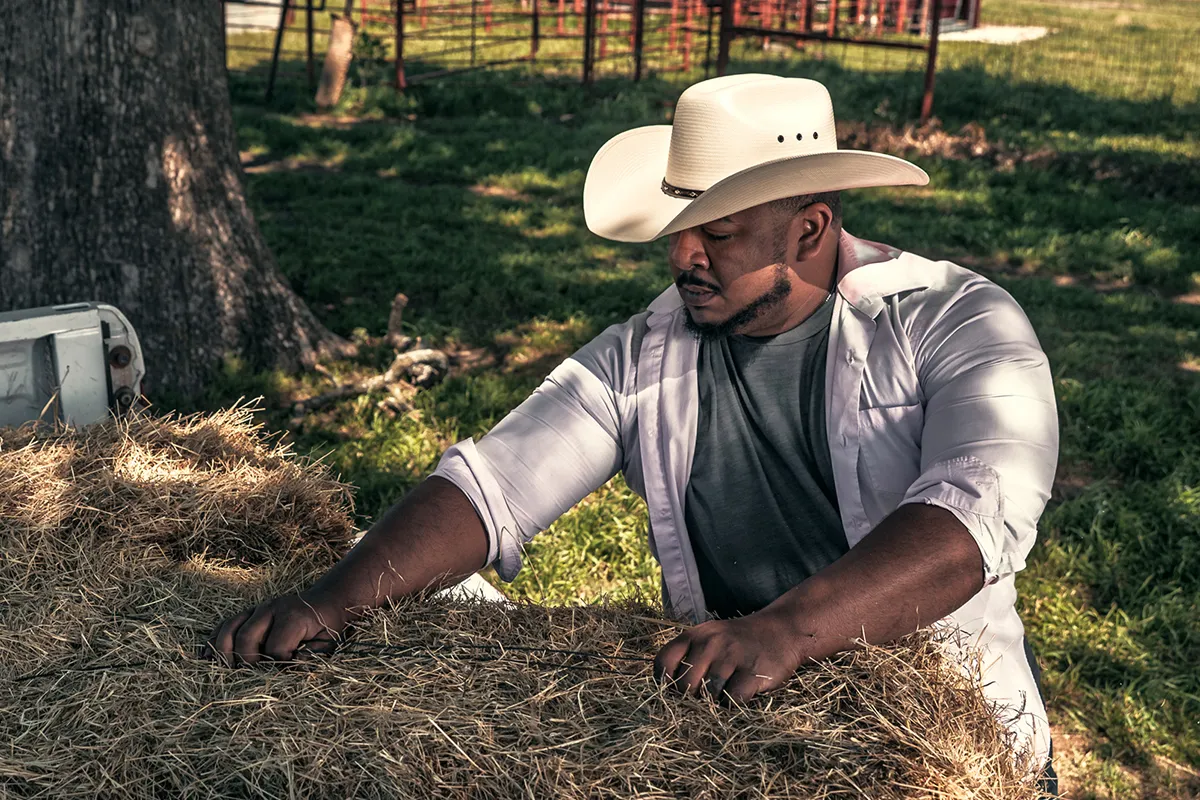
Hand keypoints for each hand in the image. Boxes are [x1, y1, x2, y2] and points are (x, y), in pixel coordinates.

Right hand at [204, 593, 348, 666]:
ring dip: (222, 652)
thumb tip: (290, 671)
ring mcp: (256, 609)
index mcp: (292, 616)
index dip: (278, 666)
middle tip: (253, 678)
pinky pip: (224, 625)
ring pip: (229, 628)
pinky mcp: (248, 613)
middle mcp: (270, 608)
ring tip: (224, 672)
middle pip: (246, 637)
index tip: (285, 675)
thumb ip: (312, 658)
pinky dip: (213, 641)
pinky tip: (205, 657)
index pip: (275, 648)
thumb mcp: (328, 643)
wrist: (325, 602)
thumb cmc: (326, 627)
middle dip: (247, 662)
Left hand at [653, 611, 801, 702]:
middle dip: (692, 698)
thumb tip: (667, 691)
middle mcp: (710, 643)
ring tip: (726, 690)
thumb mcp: (709, 638)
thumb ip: (688, 656)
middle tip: (705, 697)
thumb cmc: (738, 642)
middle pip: (684, 686)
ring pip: (708, 695)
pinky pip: (732, 700)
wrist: (781, 631)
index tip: (674, 692)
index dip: (664, 683)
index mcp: (695, 635)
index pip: (663, 662)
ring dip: (715, 701)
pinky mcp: (753, 672)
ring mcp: (732, 656)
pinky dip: (734, 704)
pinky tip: (741, 692)